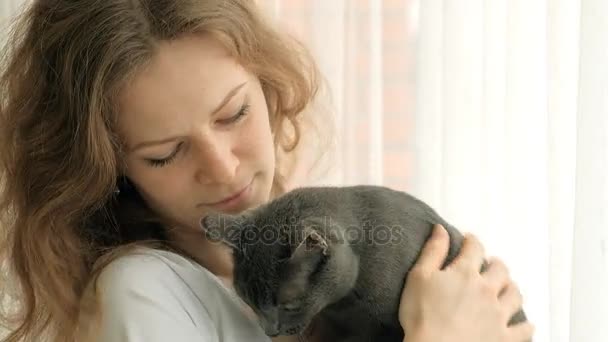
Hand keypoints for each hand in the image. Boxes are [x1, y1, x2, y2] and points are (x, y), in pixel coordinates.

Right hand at [398, 224, 533, 341]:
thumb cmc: (422, 315)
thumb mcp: (418, 277)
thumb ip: (432, 251)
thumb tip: (441, 229)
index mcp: (465, 273)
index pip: (474, 248)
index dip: (472, 241)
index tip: (469, 240)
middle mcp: (487, 290)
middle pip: (500, 270)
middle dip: (496, 263)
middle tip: (490, 264)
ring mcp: (498, 314)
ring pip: (515, 295)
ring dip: (511, 288)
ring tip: (506, 287)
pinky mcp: (504, 337)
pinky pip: (523, 330)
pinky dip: (525, 325)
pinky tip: (525, 323)